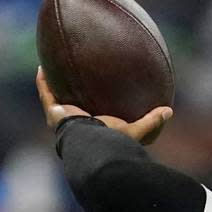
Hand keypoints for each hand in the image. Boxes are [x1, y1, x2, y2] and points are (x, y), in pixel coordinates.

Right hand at [35, 66, 172, 144]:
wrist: (93, 145)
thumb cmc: (114, 141)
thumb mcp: (136, 130)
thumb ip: (152, 121)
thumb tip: (169, 111)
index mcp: (94, 129)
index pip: (93, 117)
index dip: (92, 107)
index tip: (95, 95)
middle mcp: (77, 124)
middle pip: (73, 107)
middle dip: (71, 95)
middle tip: (74, 80)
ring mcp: (63, 118)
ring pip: (56, 99)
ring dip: (55, 86)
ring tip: (54, 70)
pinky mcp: (54, 112)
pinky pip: (46, 94)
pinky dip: (43, 82)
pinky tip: (43, 66)